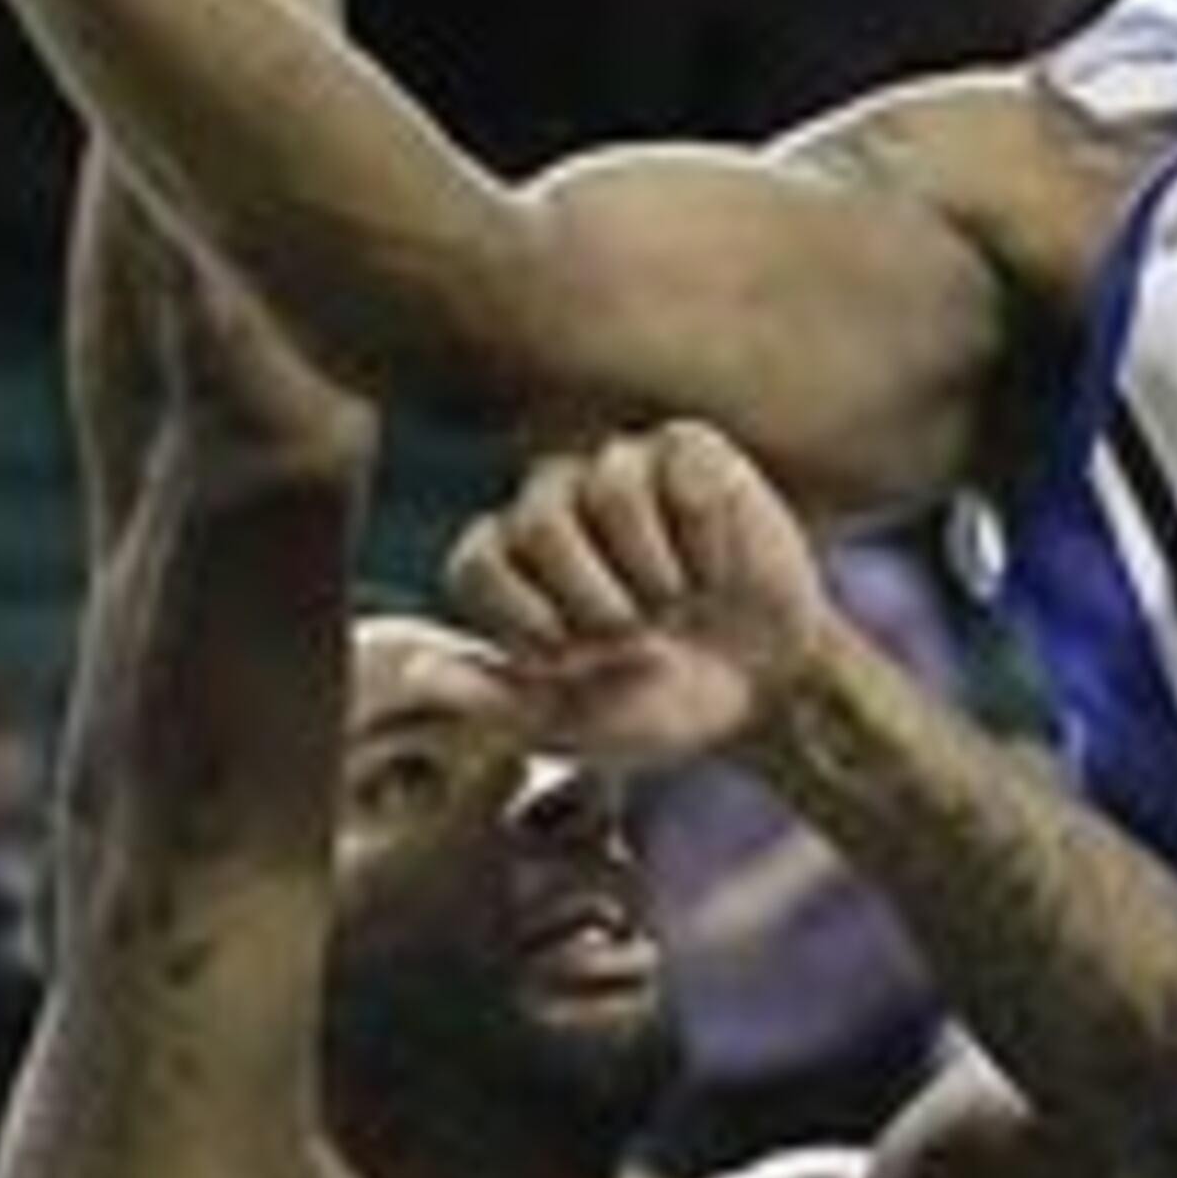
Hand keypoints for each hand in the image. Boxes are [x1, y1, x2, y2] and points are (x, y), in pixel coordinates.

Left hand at [441, 424, 840, 771]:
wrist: (762, 697)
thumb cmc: (655, 706)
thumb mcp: (565, 722)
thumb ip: (490, 700)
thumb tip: (414, 673)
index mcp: (509, 558)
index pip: (476, 560)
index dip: (527, 621)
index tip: (572, 663)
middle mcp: (555, 501)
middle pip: (538, 521)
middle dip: (595, 602)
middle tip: (636, 639)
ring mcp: (623, 469)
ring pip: (609, 486)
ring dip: (652, 573)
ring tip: (678, 605)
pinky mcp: (692, 454)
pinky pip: (681, 472)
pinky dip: (704, 541)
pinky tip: (716, 571)